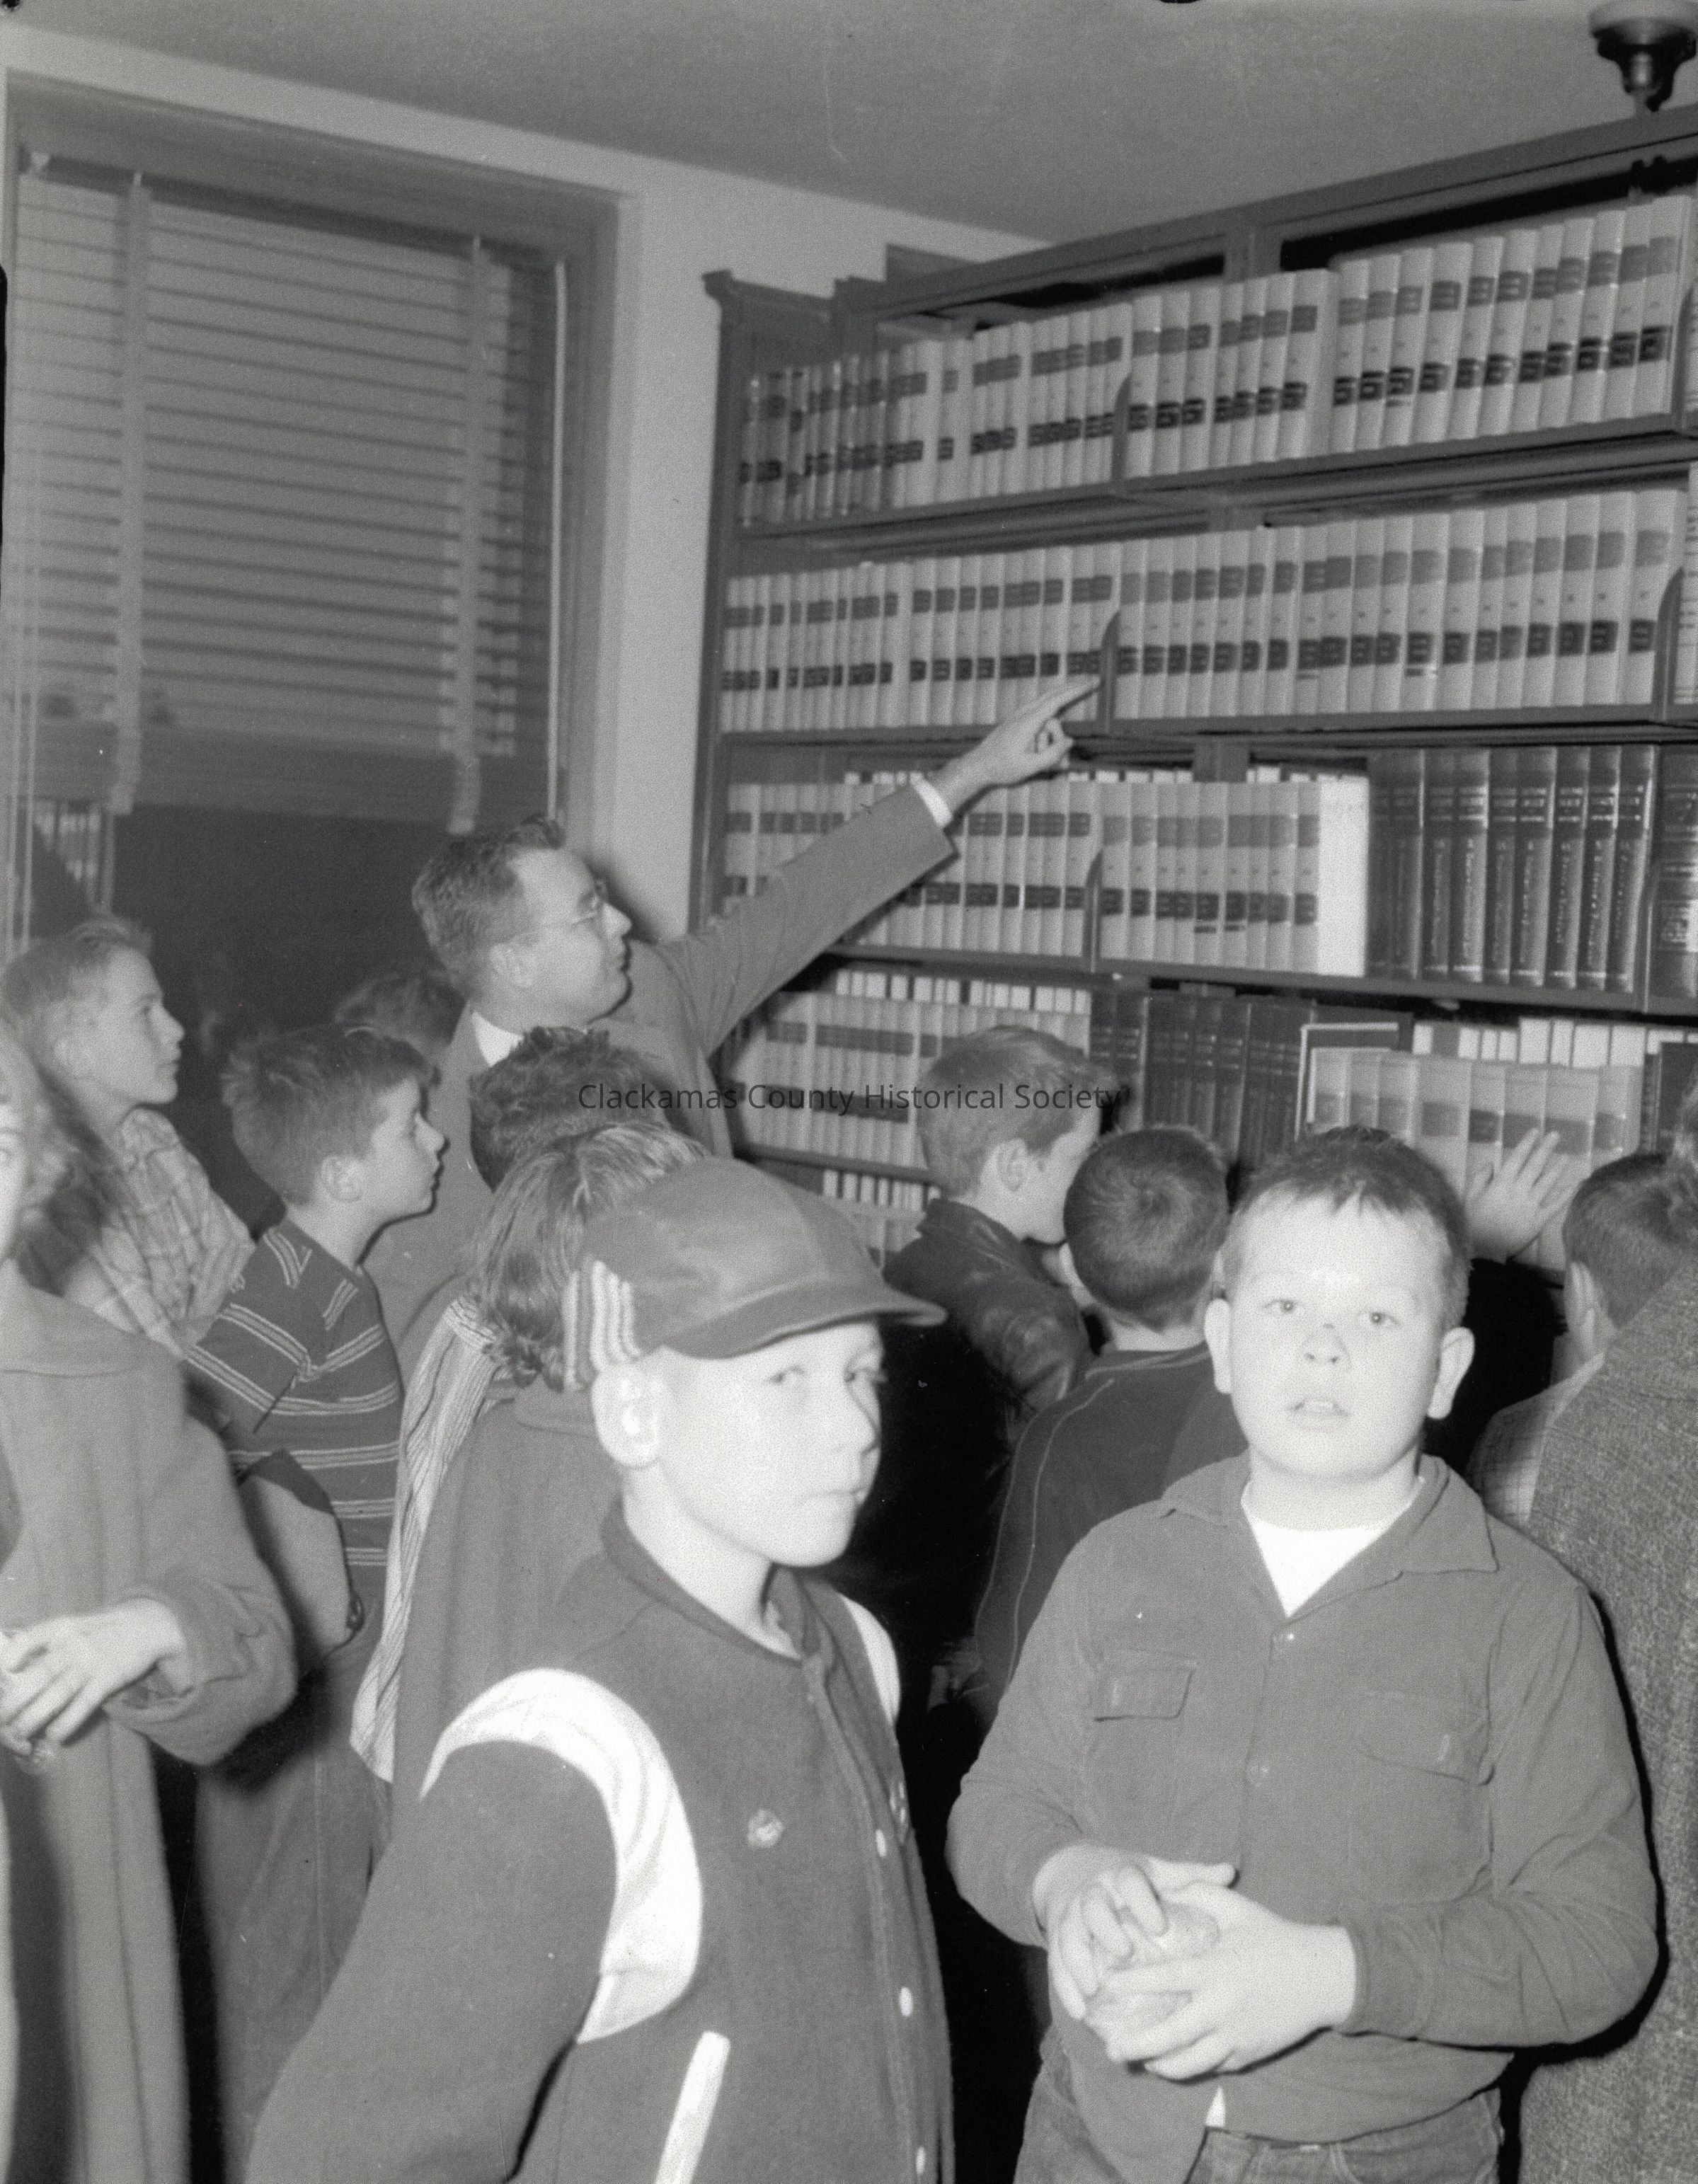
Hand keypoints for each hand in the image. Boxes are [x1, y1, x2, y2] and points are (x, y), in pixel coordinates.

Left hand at [0, 1599, 187, 1753]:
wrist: (148, 1624)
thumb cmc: (102, 1629)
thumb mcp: (75, 1627)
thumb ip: (47, 1645)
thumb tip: (13, 1669)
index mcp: (63, 1627)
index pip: (31, 1636)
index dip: (13, 1653)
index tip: (3, 1668)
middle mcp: (75, 1644)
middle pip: (41, 1673)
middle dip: (16, 1698)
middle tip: (0, 1717)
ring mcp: (92, 1663)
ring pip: (59, 1692)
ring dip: (35, 1714)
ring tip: (16, 1734)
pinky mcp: (109, 1679)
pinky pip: (86, 1702)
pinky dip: (70, 1719)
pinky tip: (54, 1734)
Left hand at [930, 678, 1098, 809]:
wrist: (978, 765)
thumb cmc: (1002, 767)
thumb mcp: (1030, 767)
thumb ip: (1053, 754)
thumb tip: (1070, 741)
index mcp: (1028, 722)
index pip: (1057, 700)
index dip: (1076, 690)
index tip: (1091, 682)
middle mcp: (1024, 714)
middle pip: (1055, 698)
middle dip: (1074, 691)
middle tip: (1094, 684)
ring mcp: (1021, 716)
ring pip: (1049, 716)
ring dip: (1054, 736)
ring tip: (1050, 763)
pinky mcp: (1019, 721)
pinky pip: (1041, 720)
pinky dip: (1048, 732)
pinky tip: (1046, 749)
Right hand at [1033, 1847, 1234, 2021]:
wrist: (1072, 1870)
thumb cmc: (1127, 1879)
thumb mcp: (1155, 1871)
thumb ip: (1189, 1875)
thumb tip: (1229, 1871)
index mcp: (1119, 1874)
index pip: (1129, 1881)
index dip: (1142, 1902)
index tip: (1159, 1926)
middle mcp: (1092, 1892)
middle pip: (1093, 1907)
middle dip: (1105, 1929)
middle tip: (1124, 1953)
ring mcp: (1070, 1915)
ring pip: (1069, 1937)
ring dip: (1077, 1964)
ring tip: (1092, 1992)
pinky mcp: (1056, 1938)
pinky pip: (1056, 1962)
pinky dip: (1064, 1987)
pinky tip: (1079, 2012)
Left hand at [1080, 1880, 1356, 2076]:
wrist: (1322, 1977)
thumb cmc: (1276, 1938)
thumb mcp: (1237, 1908)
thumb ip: (1198, 1892)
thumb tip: (1163, 1883)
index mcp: (1214, 1971)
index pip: (1163, 1980)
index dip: (1131, 1984)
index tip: (1106, 1987)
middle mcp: (1221, 2009)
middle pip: (1170, 2036)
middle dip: (1136, 2045)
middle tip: (1110, 2048)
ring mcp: (1235, 2037)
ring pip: (1189, 2063)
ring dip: (1161, 2065)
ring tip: (1141, 2060)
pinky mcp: (1249, 2055)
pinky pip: (1213, 2067)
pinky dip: (1190, 2067)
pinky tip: (1174, 2061)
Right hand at [1465, 1130, 1580, 1261]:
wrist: (1484, 1250)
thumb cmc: (1473, 1223)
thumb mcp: (1469, 1197)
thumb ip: (1480, 1179)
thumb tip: (1491, 1163)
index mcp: (1500, 1184)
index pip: (1517, 1158)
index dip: (1526, 1143)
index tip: (1535, 1131)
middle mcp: (1518, 1191)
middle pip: (1535, 1166)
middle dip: (1545, 1149)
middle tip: (1555, 1135)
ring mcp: (1530, 1205)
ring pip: (1547, 1182)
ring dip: (1557, 1168)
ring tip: (1566, 1155)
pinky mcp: (1538, 1220)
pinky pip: (1555, 1205)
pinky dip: (1566, 1194)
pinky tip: (1576, 1184)